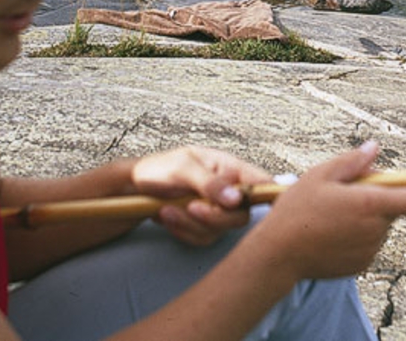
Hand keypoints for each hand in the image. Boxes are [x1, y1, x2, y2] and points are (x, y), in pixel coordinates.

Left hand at [133, 147, 271, 244]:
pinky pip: (203, 239)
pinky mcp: (204, 226)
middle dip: (214, 217)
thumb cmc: (159, 169)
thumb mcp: (182, 167)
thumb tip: (237, 199)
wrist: (134, 187)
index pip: (263, 183)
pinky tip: (167, 216)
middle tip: (191, 208)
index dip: (270, 196)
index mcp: (230, 168)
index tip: (261, 207)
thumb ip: (210, 182)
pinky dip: (183, 231)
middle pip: (242, 216)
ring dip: (190, 224)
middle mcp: (228, 190)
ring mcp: (217, 210)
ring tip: (167, 209)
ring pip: (219, 230)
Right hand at [250, 142, 405, 280]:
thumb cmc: (297, 210)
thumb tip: (375, 148)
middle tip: (344, 192)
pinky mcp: (362, 264)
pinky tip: (330, 233)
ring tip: (330, 215)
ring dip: (365, 217)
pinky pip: (367, 242)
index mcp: (370, 203)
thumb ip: (352, 162)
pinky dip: (356, 235)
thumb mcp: (320, 176)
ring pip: (378, 225)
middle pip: (391, 207)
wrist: (279, 255)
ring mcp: (371, 249)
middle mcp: (376, 229)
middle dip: (377, 197)